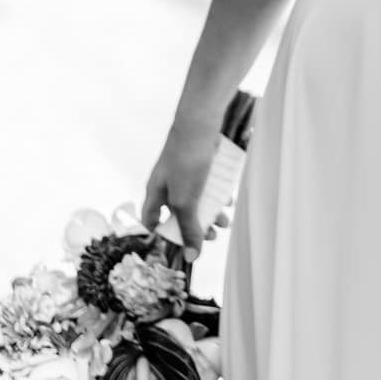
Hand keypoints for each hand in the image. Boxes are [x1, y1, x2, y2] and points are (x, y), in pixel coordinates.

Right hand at [141, 119, 224, 259]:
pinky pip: (207, 183)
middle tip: (212, 235)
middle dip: (196, 225)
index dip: (163, 235)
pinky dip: (217, 194)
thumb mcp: (185, 200)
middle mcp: (166, 183)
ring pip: (196, 198)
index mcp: (155, 193)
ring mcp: (182, 171)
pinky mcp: (199, 162)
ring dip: (211, 211)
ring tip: (226, 221)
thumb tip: (192, 257)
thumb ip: (189, 227)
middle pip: (179, 211)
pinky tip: (229, 200)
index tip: (180, 246)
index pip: (151, 220)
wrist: (200, 122)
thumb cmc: (185, 160)